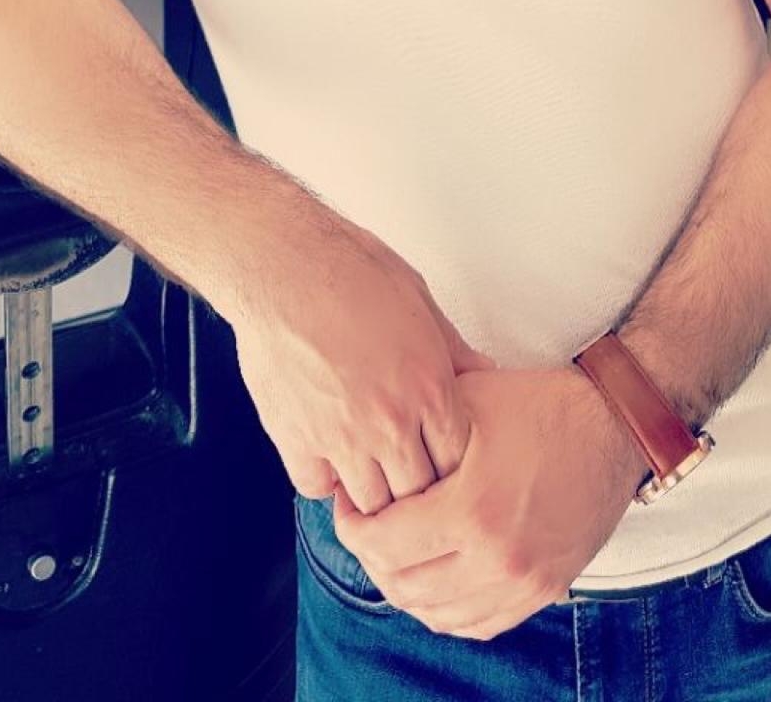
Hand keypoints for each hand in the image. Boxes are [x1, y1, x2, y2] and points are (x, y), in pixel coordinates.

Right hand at [229, 195, 494, 514]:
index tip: (438, 457)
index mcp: (429, 388)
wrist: (286, 267)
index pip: (458, 462)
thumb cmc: (353, 272)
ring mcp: (342, 437)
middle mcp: (391, 422)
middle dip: (416, 487)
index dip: (451, 465)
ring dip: (372, 490)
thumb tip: (484, 373)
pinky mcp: (296, 439)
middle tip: (405, 471)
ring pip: (370, 502)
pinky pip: (317, 487)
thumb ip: (453, 348)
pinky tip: (327, 454)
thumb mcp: (419, 299)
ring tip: (369, 469)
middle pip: (418, 493)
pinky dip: (324, 478)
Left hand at [333, 366, 647, 639]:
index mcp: (472, 510)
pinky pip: (475, 624)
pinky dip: (445, 607)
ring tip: (397, 548)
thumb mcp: (467, 401)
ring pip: (435, 614)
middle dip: (372, 557)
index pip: (381, 544)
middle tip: (366, 524)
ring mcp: (522, 583)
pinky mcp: (542, 592)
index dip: (351, 525)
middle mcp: (496, 559)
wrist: (612, 427)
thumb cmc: (539, 405)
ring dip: (405, 586)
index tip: (349, 502)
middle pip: (402, 586)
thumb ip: (415, 430)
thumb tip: (365, 449)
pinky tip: (435, 575)